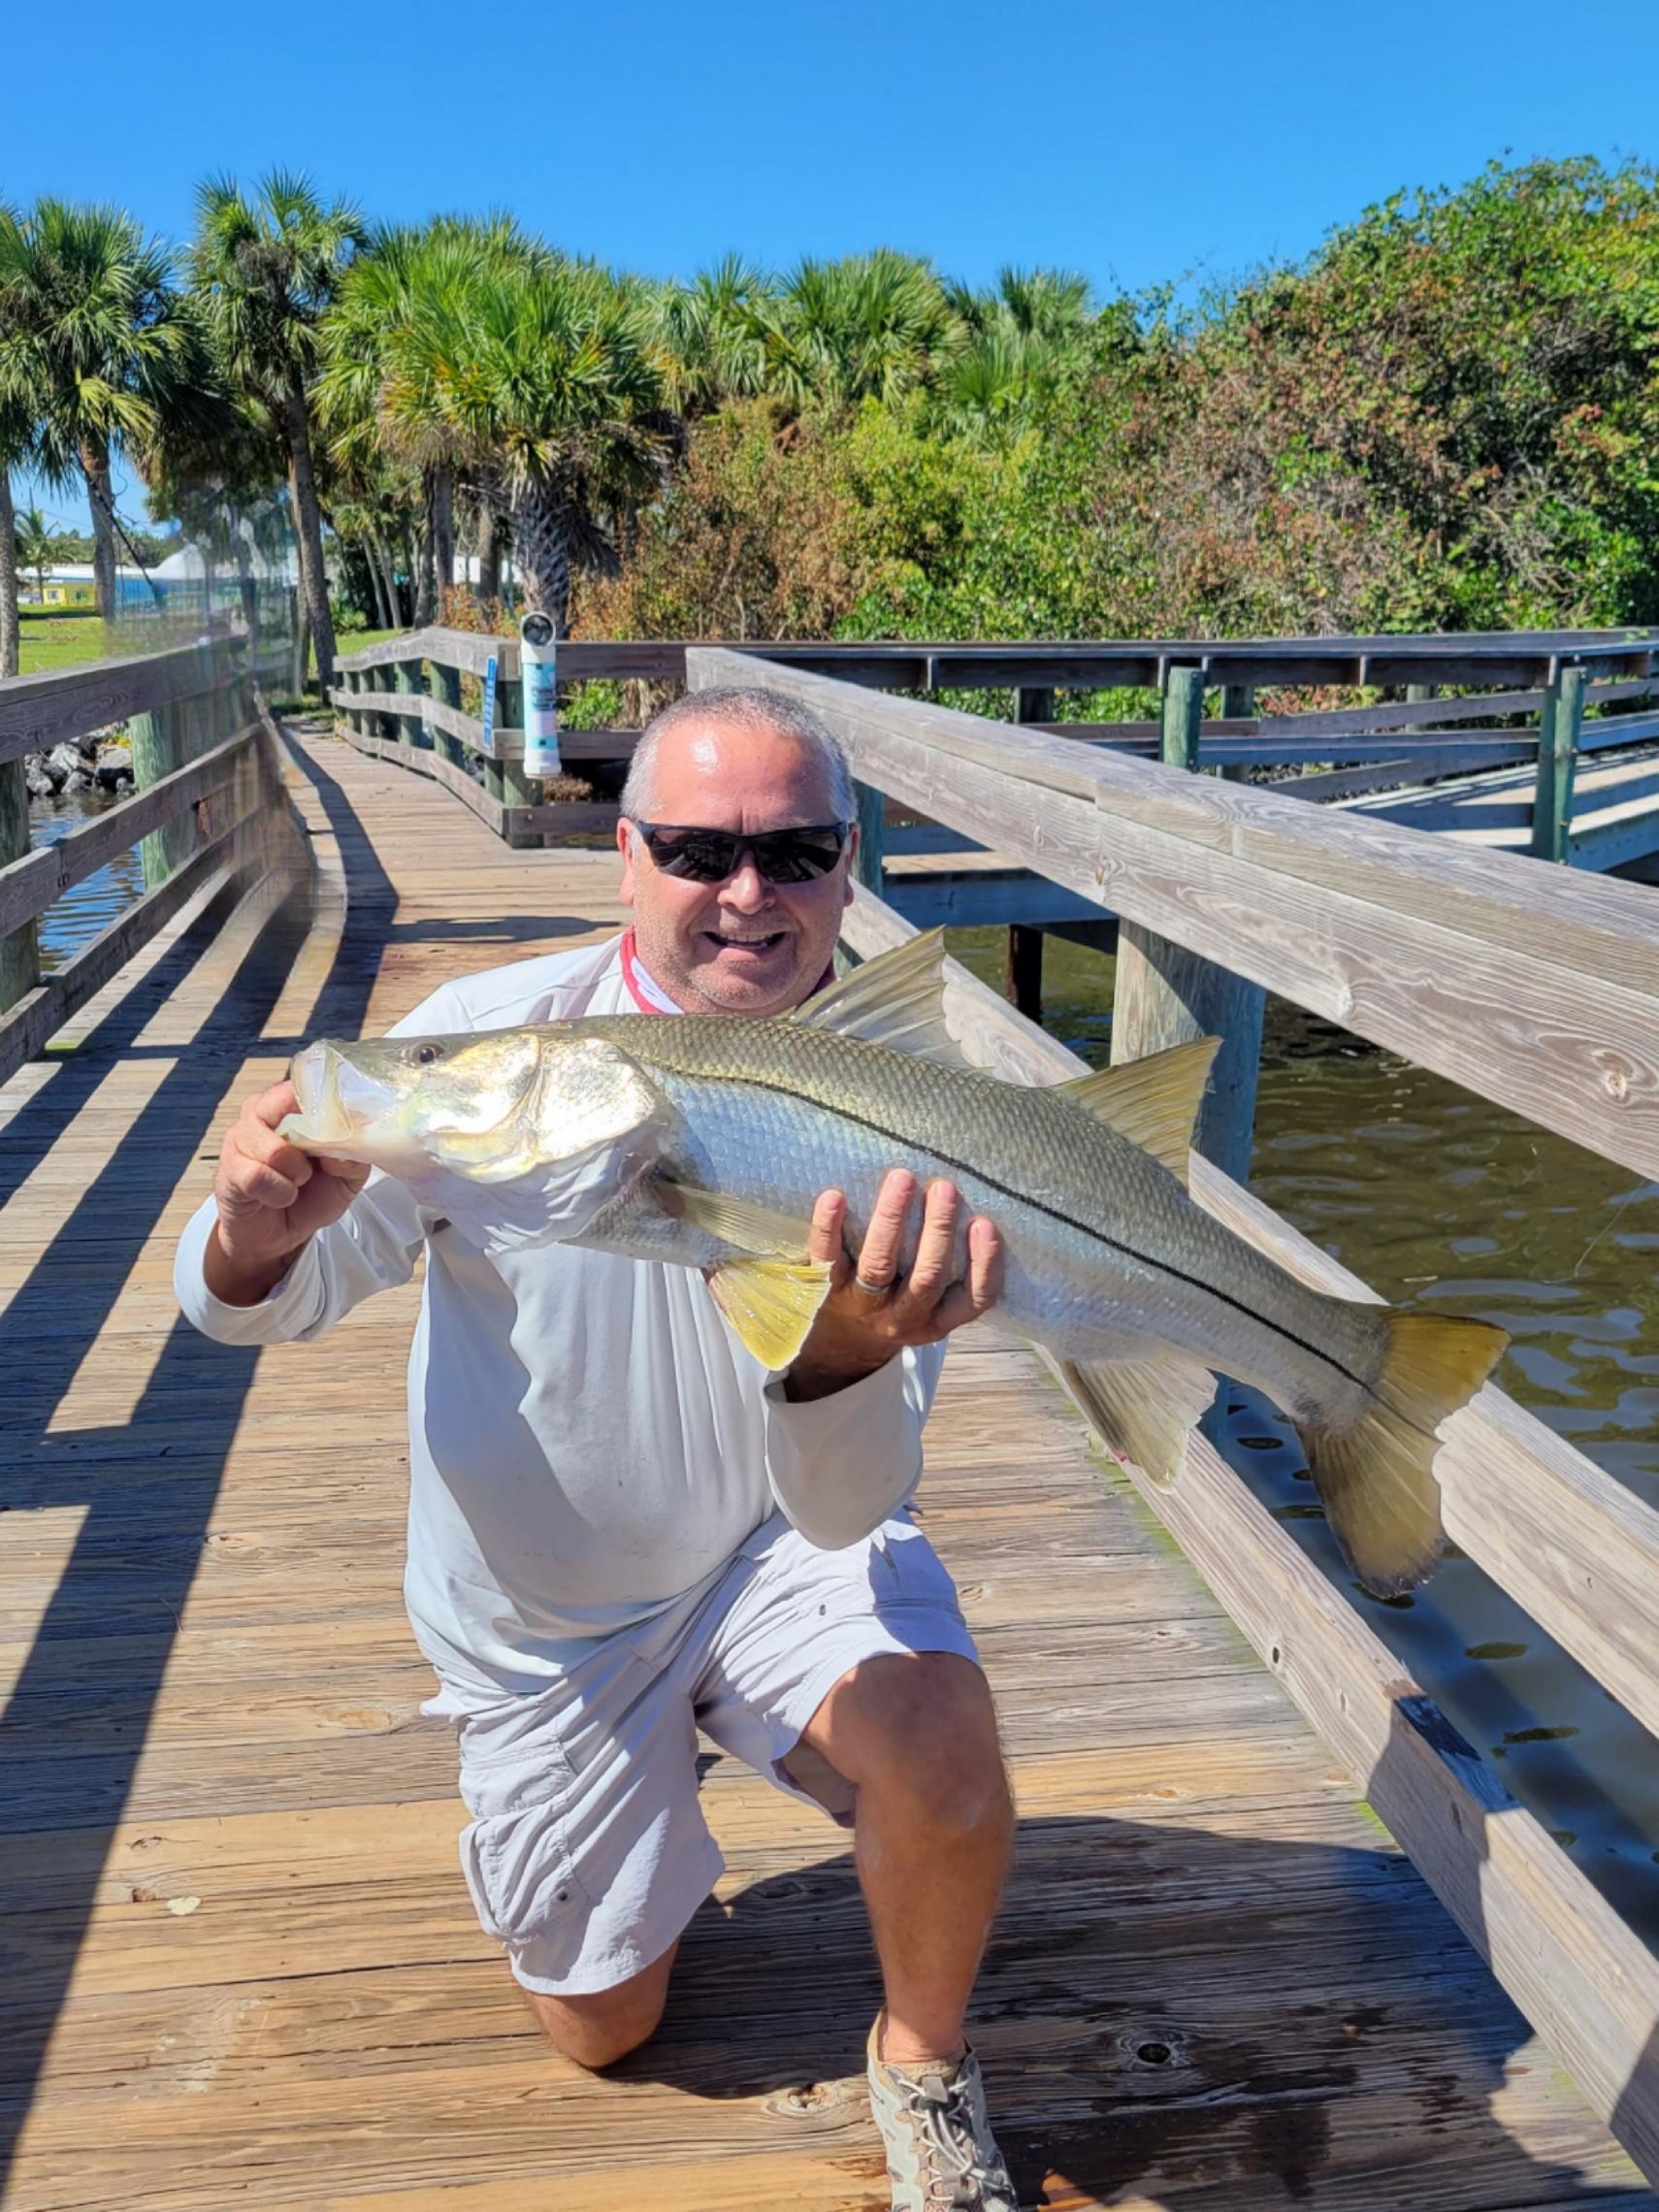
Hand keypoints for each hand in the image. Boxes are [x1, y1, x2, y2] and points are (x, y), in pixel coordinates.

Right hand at [204, 1079, 367, 1305]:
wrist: (278, 1236)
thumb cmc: (311, 1196)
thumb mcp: (346, 1177)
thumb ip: (354, 1156)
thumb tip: (347, 1141)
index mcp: (290, 1104)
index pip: (307, 1083)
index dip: (329, 1105)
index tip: (341, 1129)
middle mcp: (261, 1111)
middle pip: (288, 1104)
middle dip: (314, 1142)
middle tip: (316, 1163)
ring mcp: (240, 1137)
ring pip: (277, 1150)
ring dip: (297, 1174)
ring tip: (297, 1183)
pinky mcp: (229, 1168)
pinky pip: (260, 1176)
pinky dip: (280, 1192)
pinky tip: (280, 1196)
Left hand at [784, 1169, 1003, 1400]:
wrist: (839, 1341)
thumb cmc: (899, 1302)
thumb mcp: (933, 1304)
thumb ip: (953, 1269)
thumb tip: (974, 1204)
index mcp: (938, 1320)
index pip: (973, 1298)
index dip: (984, 1264)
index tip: (985, 1224)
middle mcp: (903, 1317)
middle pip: (927, 1276)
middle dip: (938, 1230)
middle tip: (944, 1188)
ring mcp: (864, 1304)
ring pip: (880, 1264)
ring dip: (892, 1219)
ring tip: (902, 1179)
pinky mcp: (826, 1289)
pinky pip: (828, 1258)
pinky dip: (829, 1227)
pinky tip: (835, 1196)